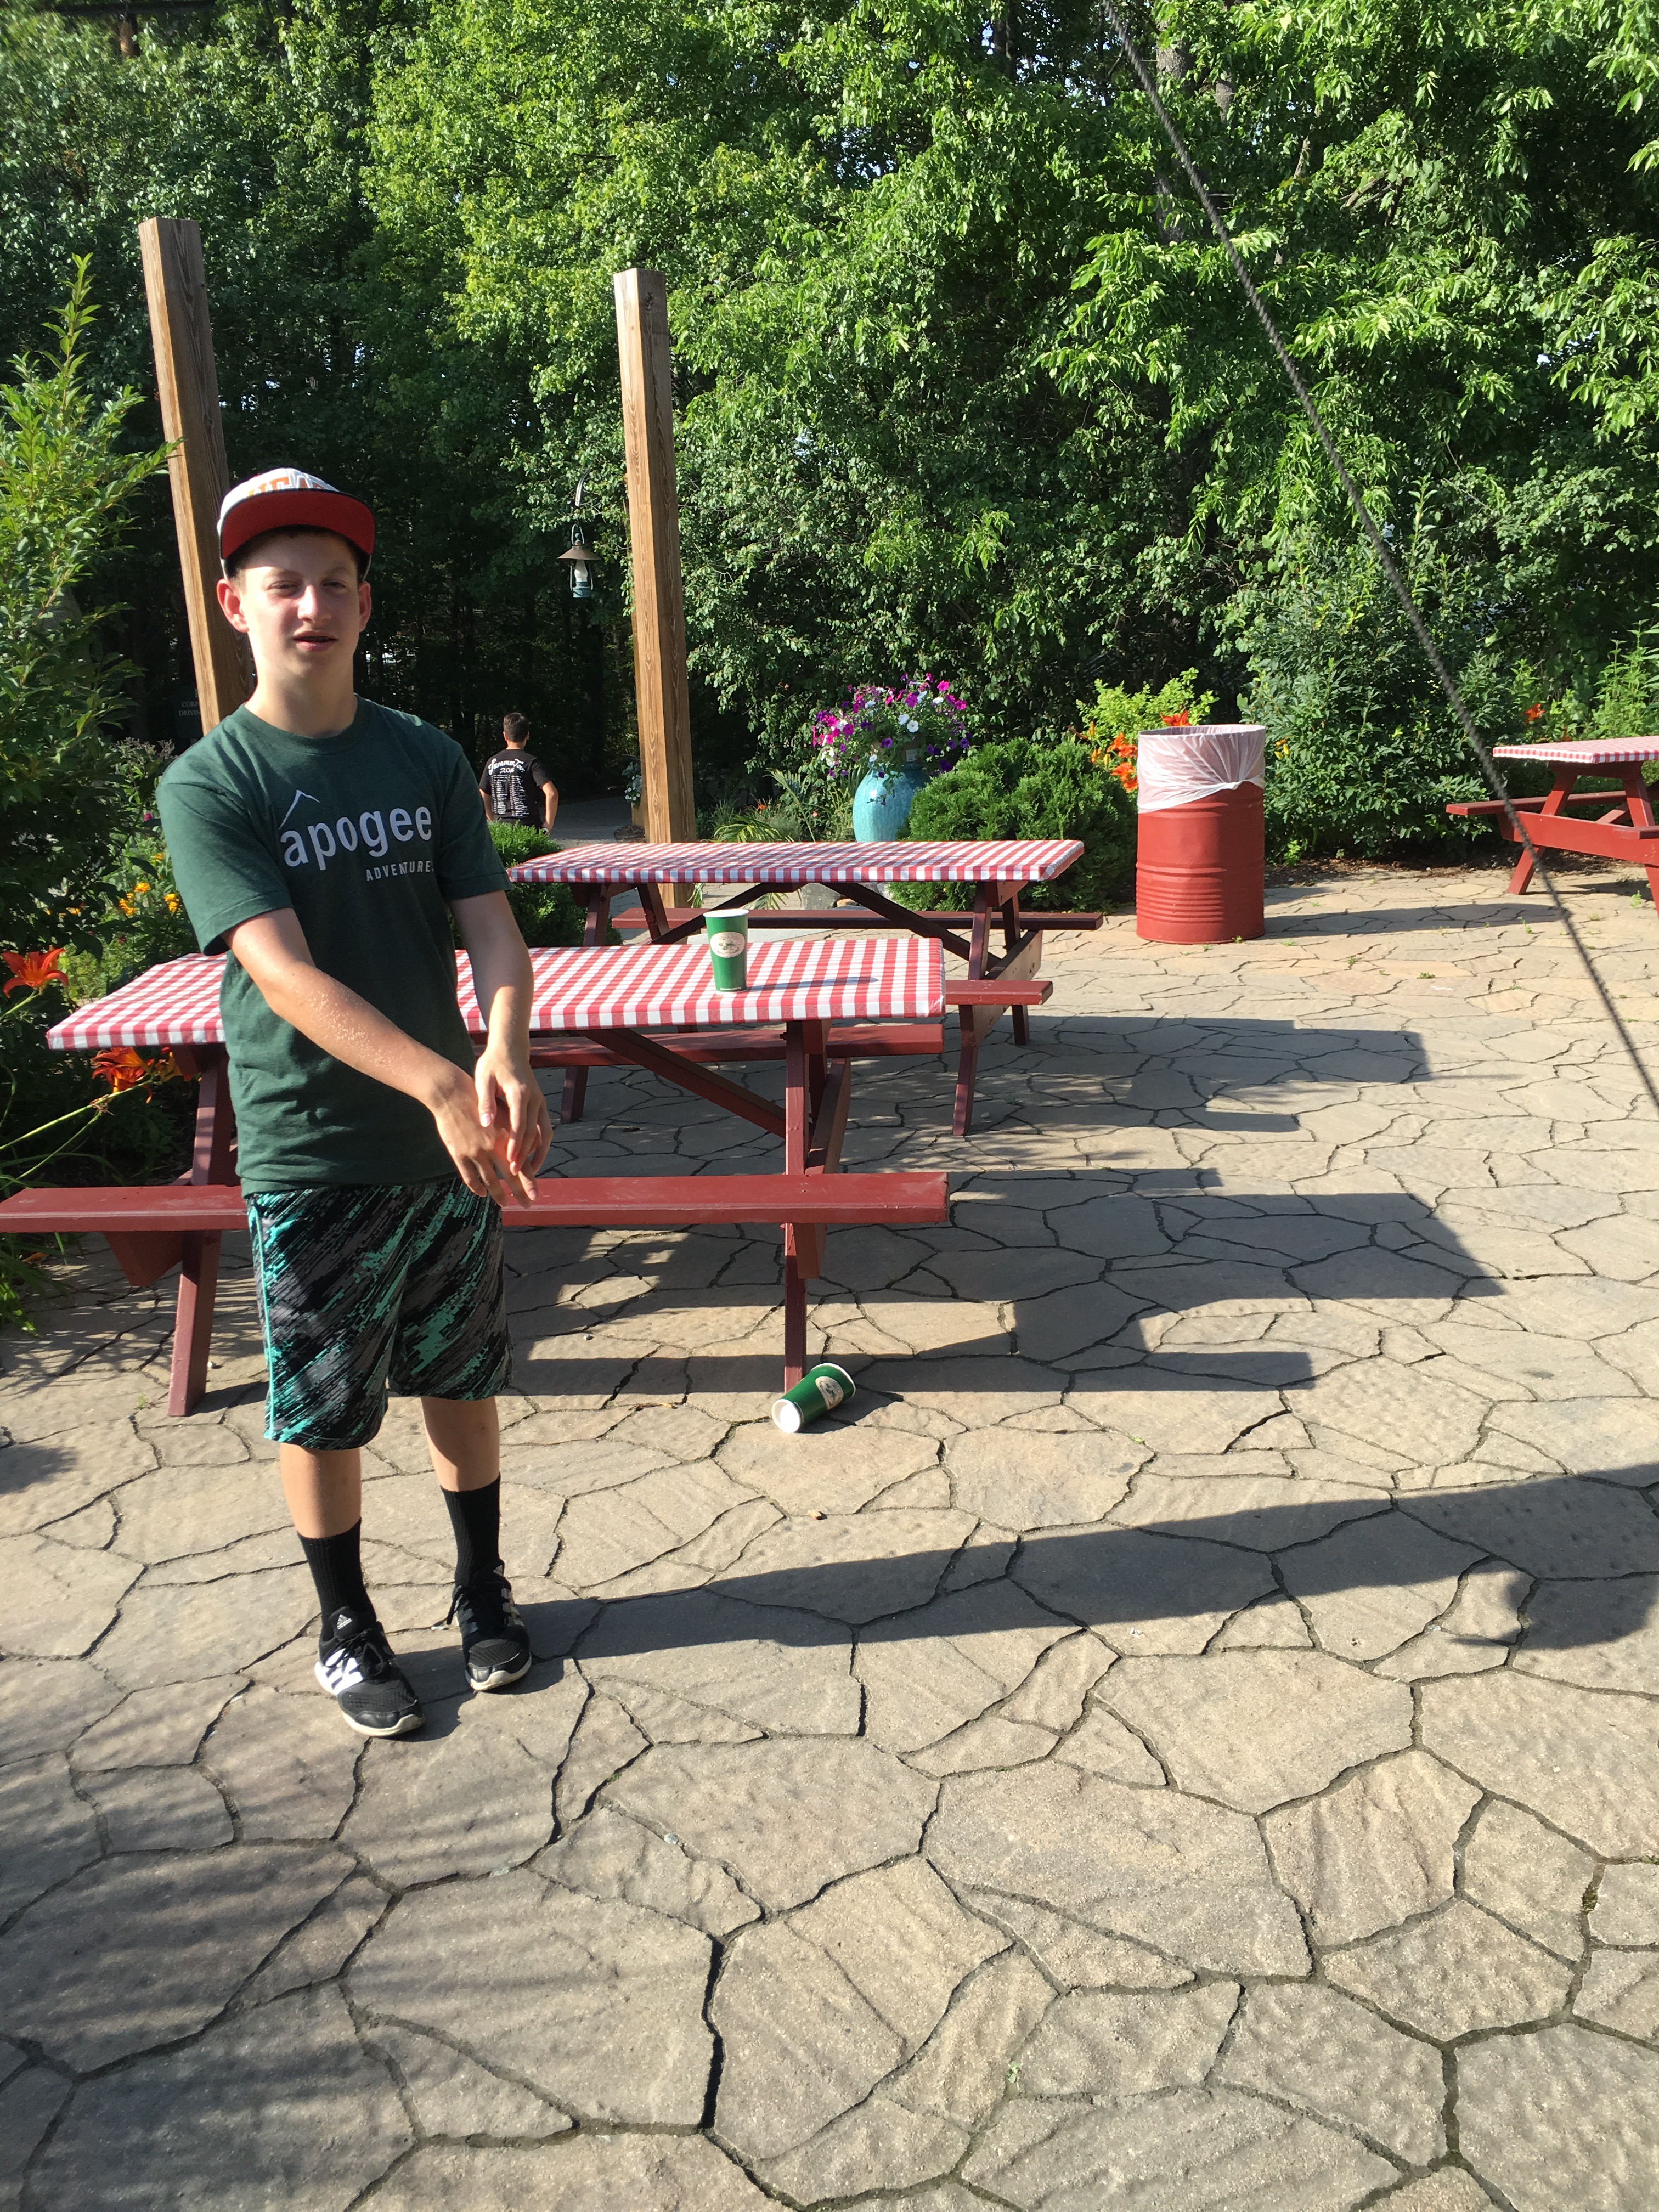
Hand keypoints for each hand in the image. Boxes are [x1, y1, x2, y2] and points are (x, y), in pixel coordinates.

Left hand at [474, 1043, 552, 1204]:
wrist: (510, 1048)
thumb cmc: (492, 1063)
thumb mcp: (483, 1079)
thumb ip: (485, 1102)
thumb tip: (485, 1123)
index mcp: (520, 1094)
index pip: (520, 1126)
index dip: (516, 1146)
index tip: (510, 1163)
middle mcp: (535, 1099)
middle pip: (534, 1133)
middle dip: (527, 1155)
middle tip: (517, 1174)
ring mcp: (540, 1102)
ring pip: (545, 1133)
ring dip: (539, 1153)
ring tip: (531, 1172)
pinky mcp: (540, 1104)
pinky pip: (545, 1128)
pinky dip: (540, 1144)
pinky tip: (531, 1156)